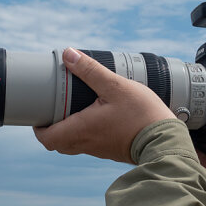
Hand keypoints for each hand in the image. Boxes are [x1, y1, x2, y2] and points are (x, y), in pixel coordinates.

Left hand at [33, 48, 175, 162]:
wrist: (167, 142)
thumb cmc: (142, 115)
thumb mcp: (116, 86)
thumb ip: (91, 71)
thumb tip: (69, 55)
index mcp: (81, 130)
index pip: (47, 138)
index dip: (38, 127)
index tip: (39, 113)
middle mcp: (87, 143)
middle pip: (57, 144)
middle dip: (52, 127)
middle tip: (55, 107)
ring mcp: (99, 149)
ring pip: (74, 144)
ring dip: (69, 129)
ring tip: (75, 108)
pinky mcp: (112, 150)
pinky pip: (91, 143)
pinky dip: (86, 132)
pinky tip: (98, 115)